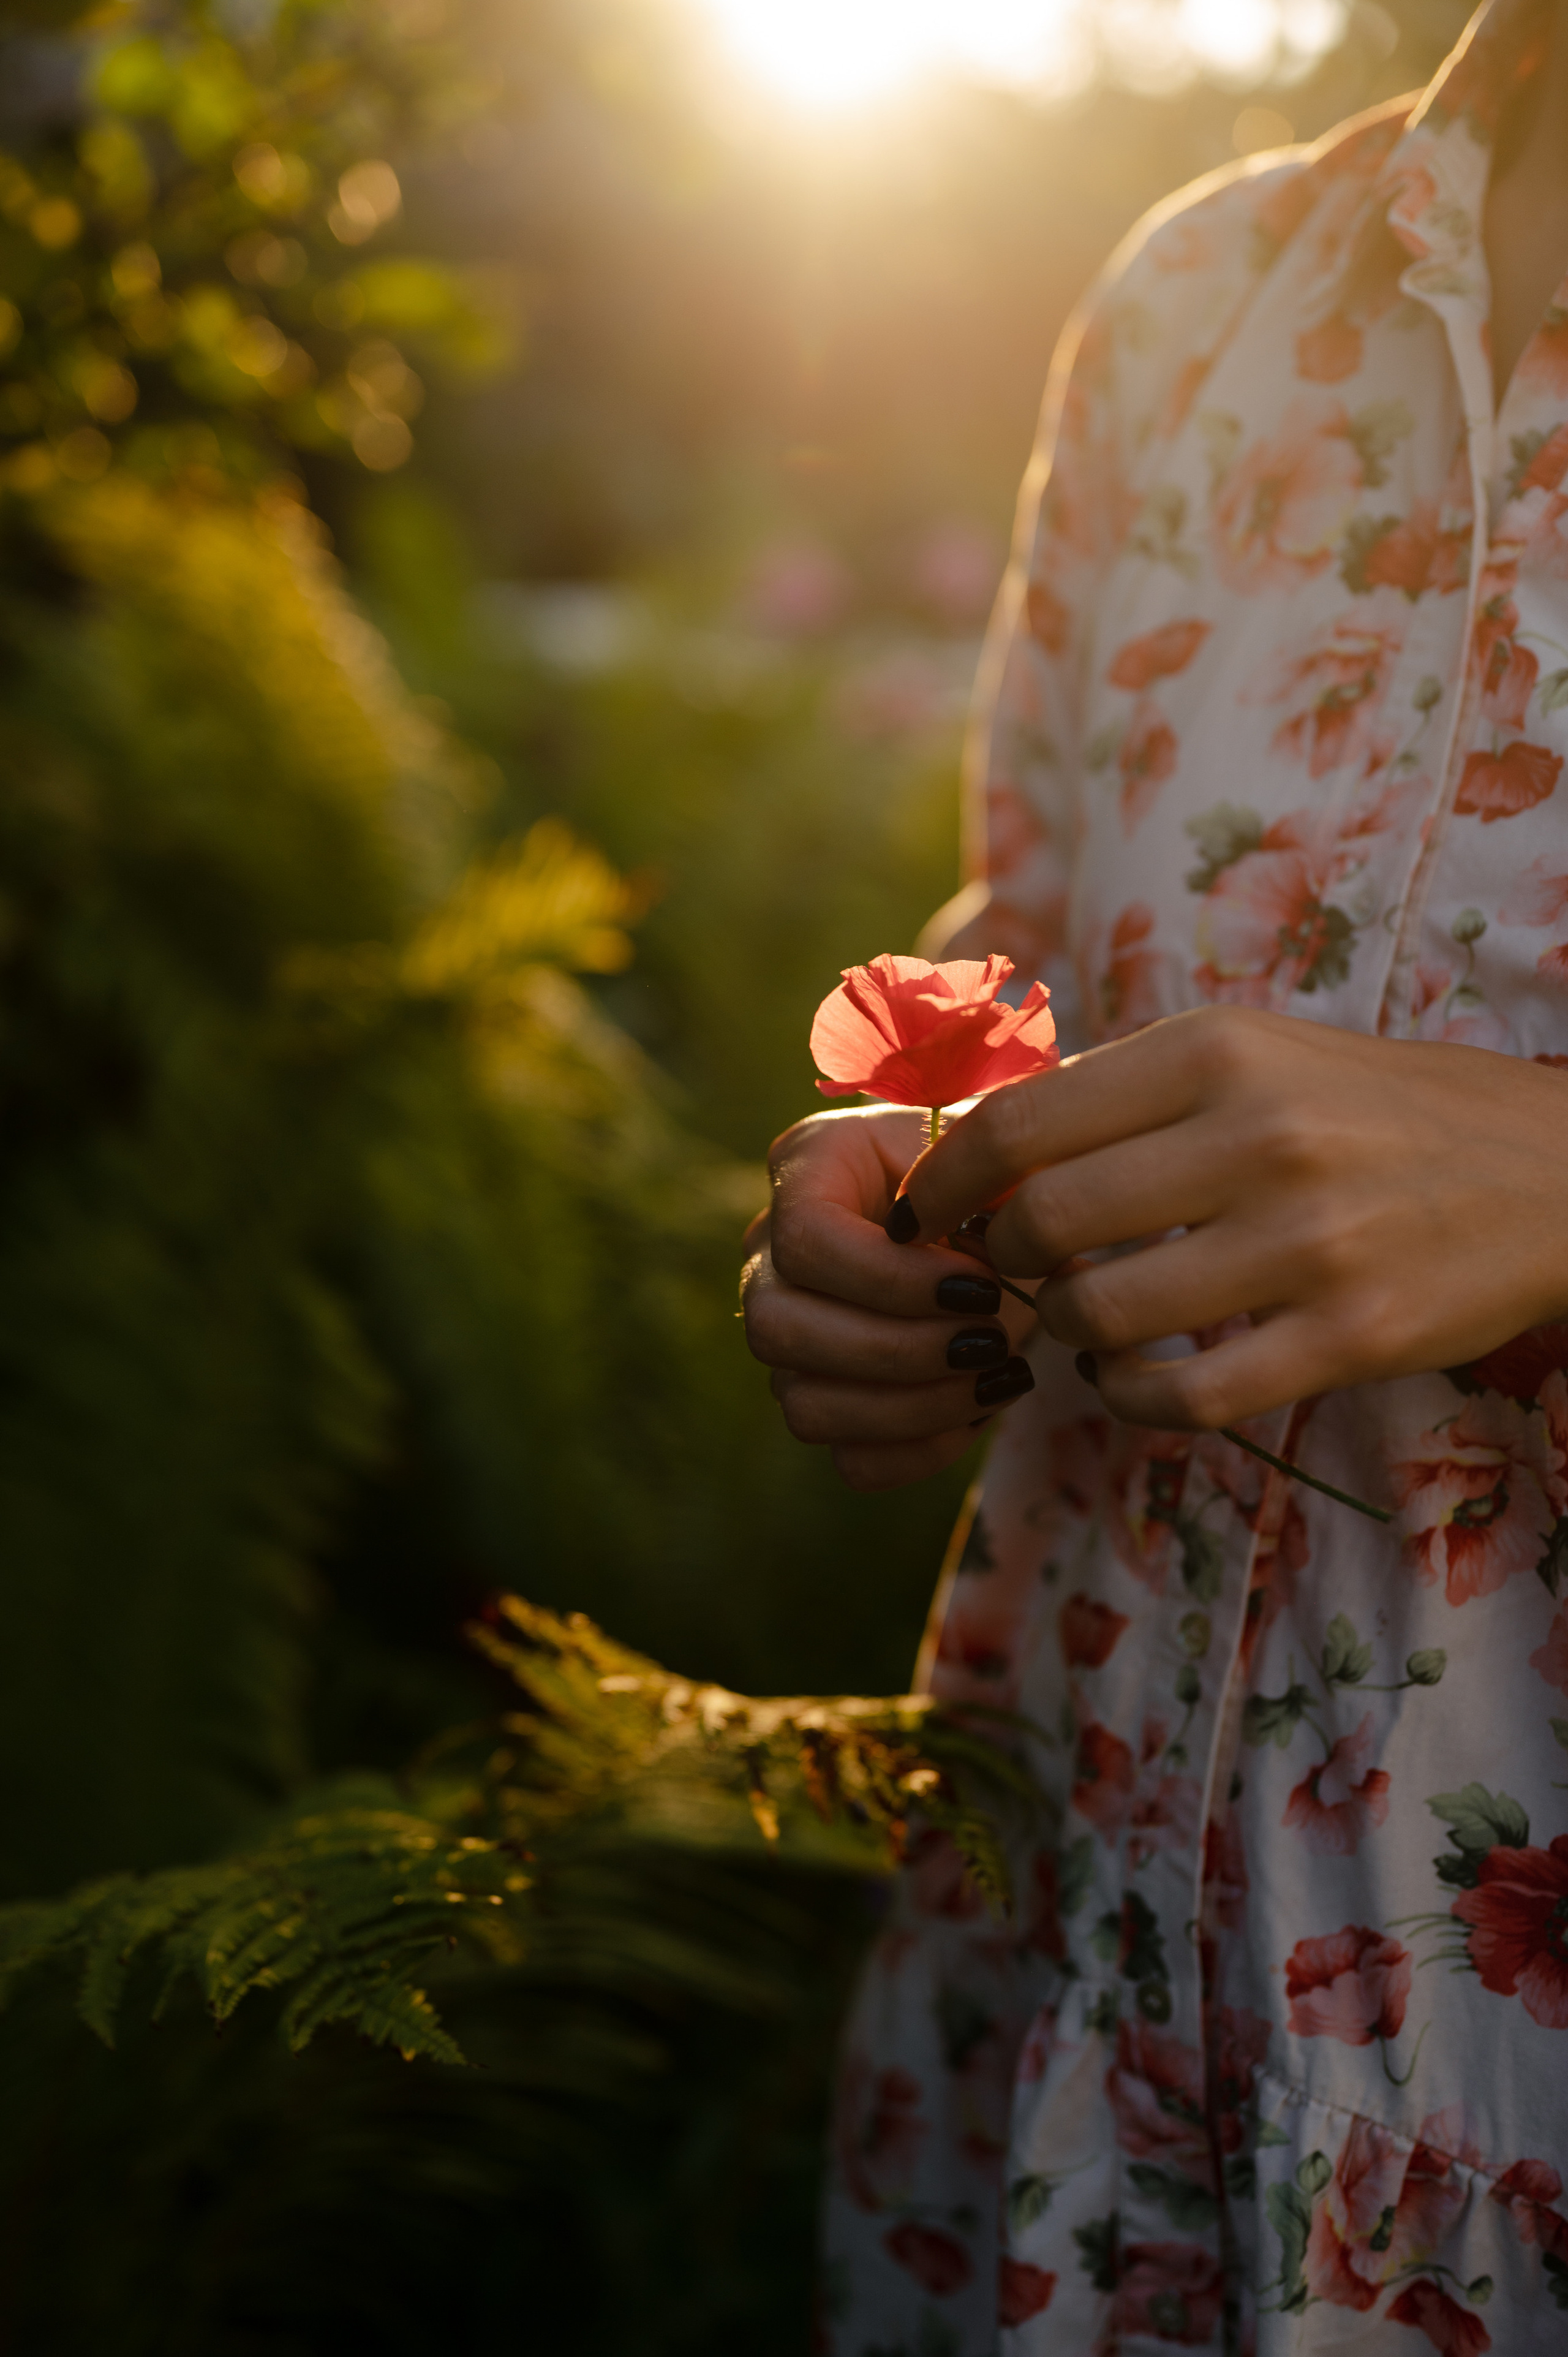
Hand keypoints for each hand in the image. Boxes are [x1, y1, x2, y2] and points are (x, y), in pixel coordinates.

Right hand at [740, 1106, 1038, 1490]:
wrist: (1002, 1234)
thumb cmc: (996, 1183)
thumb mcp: (1002, 1162)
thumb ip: (995, 1186)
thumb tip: (988, 1248)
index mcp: (809, 1166)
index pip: (804, 1238)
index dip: (891, 1278)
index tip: (983, 1286)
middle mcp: (770, 1254)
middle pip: (780, 1328)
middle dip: (901, 1348)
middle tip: (991, 1337)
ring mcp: (786, 1338)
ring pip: (806, 1405)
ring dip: (916, 1406)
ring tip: (997, 1374)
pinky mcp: (821, 1402)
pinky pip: (851, 1460)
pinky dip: (923, 1449)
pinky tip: (979, 1407)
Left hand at [887, 1006, 1567, 1430]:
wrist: (1554, 1169)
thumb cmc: (1373, 1108)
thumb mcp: (1255, 1054)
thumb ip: (1128, 1090)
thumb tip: (983, 1133)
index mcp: (1218, 1051)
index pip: (1020, 1122)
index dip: (948, 1180)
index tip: (933, 1211)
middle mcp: (1257, 1136)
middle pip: (1044, 1220)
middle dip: (1000, 1260)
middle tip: (1010, 1273)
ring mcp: (1307, 1241)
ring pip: (1102, 1314)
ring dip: (1063, 1333)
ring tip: (1078, 1324)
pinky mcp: (1350, 1336)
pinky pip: (1184, 1396)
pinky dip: (1128, 1399)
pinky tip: (1131, 1380)